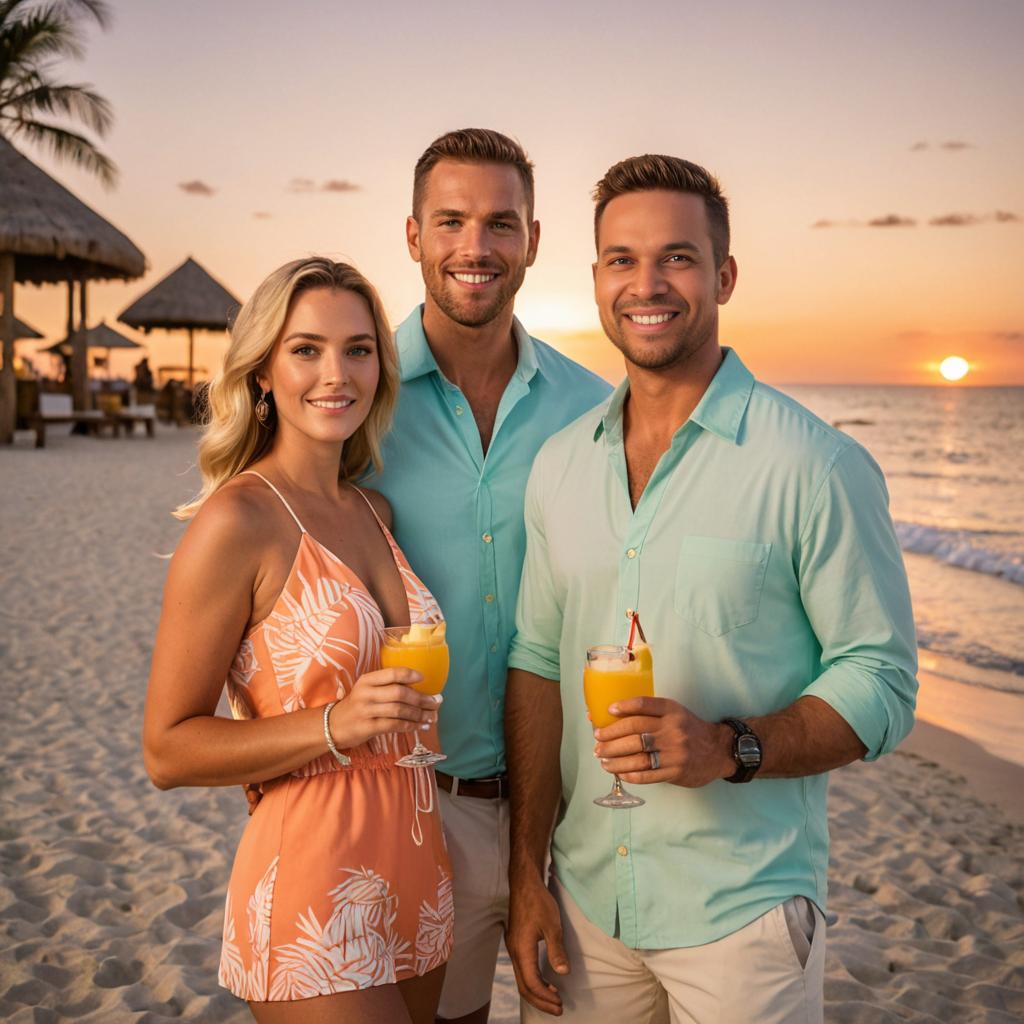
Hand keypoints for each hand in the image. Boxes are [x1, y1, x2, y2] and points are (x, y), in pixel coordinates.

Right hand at [328, 668, 439, 749]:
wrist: (333, 725)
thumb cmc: (357, 705)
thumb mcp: (367, 690)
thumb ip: (387, 687)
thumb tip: (420, 689)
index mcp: (367, 680)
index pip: (392, 673)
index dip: (409, 674)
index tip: (424, 678)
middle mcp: (366, 693)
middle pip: (399, 693)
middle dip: (421, 698)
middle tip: (436, 703)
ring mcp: (366, 711)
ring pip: (399, 710)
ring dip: (419, 715)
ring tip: (432, 717)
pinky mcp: (367, 727)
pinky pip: (393, 725)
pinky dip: (410, 726)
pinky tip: (419, 727)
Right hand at [506, 875, 569, 1015]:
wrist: (524, 883)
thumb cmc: (538, 902)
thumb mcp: (552, 925)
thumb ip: (556, 950)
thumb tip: (563, 972)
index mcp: (522, 950)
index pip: (531, 983)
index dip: (545, 997)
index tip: (560, 1004)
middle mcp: (514, 952)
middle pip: (524, 986)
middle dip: (540, 1001)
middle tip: (558, 1009)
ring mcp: (513, 948)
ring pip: (521, 979)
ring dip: (536, 992)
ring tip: (553, 999)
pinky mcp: (516, 943)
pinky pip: (522, 970)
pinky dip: (533, 981)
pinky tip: (545, 980)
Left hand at [592, 697, 732, 787]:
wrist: (718, 751)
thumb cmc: (688, 730)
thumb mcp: (674, 714)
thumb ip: (650, 713)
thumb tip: (612, 713)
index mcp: (671, 711)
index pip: (643, 704)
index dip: (623, 707)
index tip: (608, 711)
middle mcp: (672, 729)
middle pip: (634, 732)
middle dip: (611, 737)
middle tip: (597, 742)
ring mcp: (674, 752)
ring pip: (637, 755)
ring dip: (615, 759)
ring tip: (603, 760)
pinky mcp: (676, 771)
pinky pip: (647, 774)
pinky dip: (630, 774)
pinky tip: (619, 772)